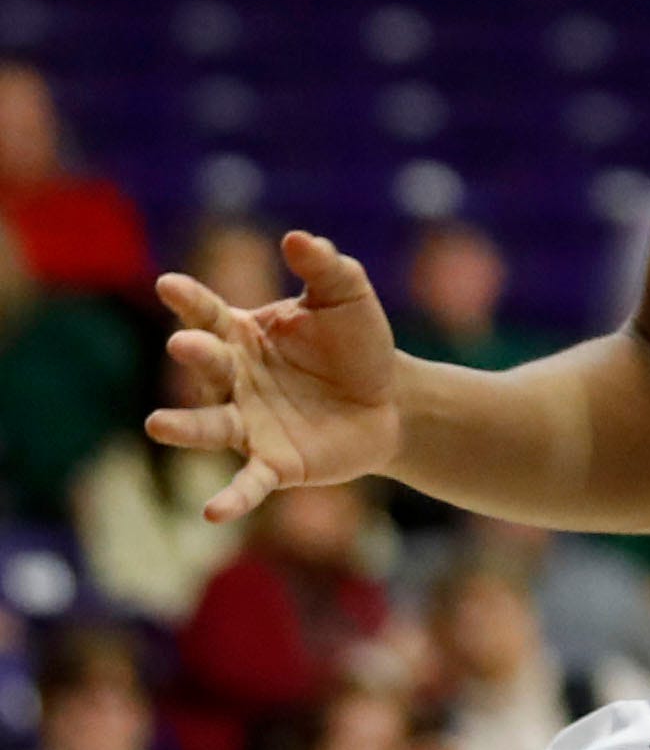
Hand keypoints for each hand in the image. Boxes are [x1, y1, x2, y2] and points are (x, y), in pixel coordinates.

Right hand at [148, 229, 402, 521]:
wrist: (393, 400)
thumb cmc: (359, 344)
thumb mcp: (348, 298)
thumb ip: (326, 266)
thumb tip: (299, 237)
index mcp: (243, 336)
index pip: (209, 314)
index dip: (189, 300)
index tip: (170, 285)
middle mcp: (235, 381)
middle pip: (208, 366)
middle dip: (197, 355)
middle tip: (185, 345)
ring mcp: (250, 425)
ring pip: (211, 426)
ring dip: (185, 428)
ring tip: (157, 425)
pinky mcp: (276, 464)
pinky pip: (248, 482)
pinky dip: (232, 497)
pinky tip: (212, 512)